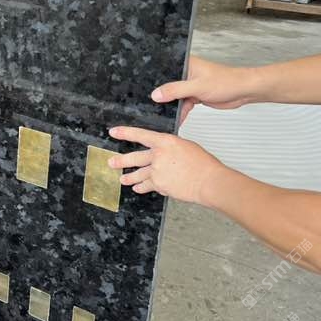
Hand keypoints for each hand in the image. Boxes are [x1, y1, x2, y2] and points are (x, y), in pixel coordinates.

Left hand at [108, 126, 226, 203]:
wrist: (209, 181)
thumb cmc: (203, 164)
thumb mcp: (185, 146)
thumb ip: (170, 148)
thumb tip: (162, 151)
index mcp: (166, 142)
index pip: (140, 134)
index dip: (125, 133)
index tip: (114, 132)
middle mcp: (158, 155)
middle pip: (134, 158)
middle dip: (120, 161)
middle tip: (111, 162)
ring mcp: (157, 171)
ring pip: (138, 175)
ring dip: (129, 178)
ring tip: (122, 179)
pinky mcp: (159, 185)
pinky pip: (147, 186)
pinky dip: (143, 187)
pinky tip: (138, 188)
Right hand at [151, 56, 257, 122]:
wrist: (243, 91)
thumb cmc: (226, 81)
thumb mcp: (196, 86)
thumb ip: (175, 90)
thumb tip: (156, 94)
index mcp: (185, 64)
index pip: (164, 71)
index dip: (154, 80)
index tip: (146, 91)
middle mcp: (186, 73)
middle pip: (167, 84)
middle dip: (162, 95)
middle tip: (154, 105)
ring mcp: (190, 84)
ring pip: (174, 95)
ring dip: (172, 105)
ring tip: (166, 113)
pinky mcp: (195, 94)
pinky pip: (182, 103)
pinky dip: (181, 110)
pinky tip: (178, 117)